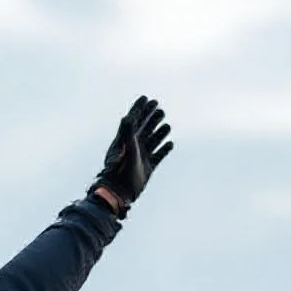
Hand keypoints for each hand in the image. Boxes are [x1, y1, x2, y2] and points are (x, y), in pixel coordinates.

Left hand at [89, 96, 173, 216]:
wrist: (120, 191)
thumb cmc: (119, 170)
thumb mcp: (124, 148)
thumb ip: (126, 131)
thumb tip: (129, 116)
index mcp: (125, 140)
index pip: (133, 120)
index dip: (139, 108)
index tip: (146, 98)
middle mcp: (133, 147)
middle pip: (144, 128)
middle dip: (151, 117)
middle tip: (159, 107)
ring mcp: (140, 158)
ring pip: (152, 141)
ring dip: (159, 132)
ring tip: (166, 124)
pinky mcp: (147, 168)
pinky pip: (158, 156)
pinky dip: (164, 149)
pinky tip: (170, 143)